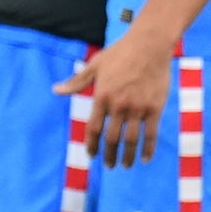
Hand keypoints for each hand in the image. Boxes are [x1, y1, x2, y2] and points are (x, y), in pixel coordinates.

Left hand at [56, 24, 176, 169]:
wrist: (149, 45)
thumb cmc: (120, 53)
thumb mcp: (95, 65)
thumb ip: (76, 82)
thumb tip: (56, 90)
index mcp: (102, 96)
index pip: (94, 128)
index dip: (92, 144)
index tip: (92, 155)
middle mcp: (119, 105)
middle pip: (112, 138)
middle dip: (109, 155)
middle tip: (108, 165)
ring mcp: (138, 108)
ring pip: (131, 139)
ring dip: (127, 156)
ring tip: (124, 166)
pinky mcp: (155, 108)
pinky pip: (151, 134)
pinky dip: (148, 149)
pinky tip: (145, 159)